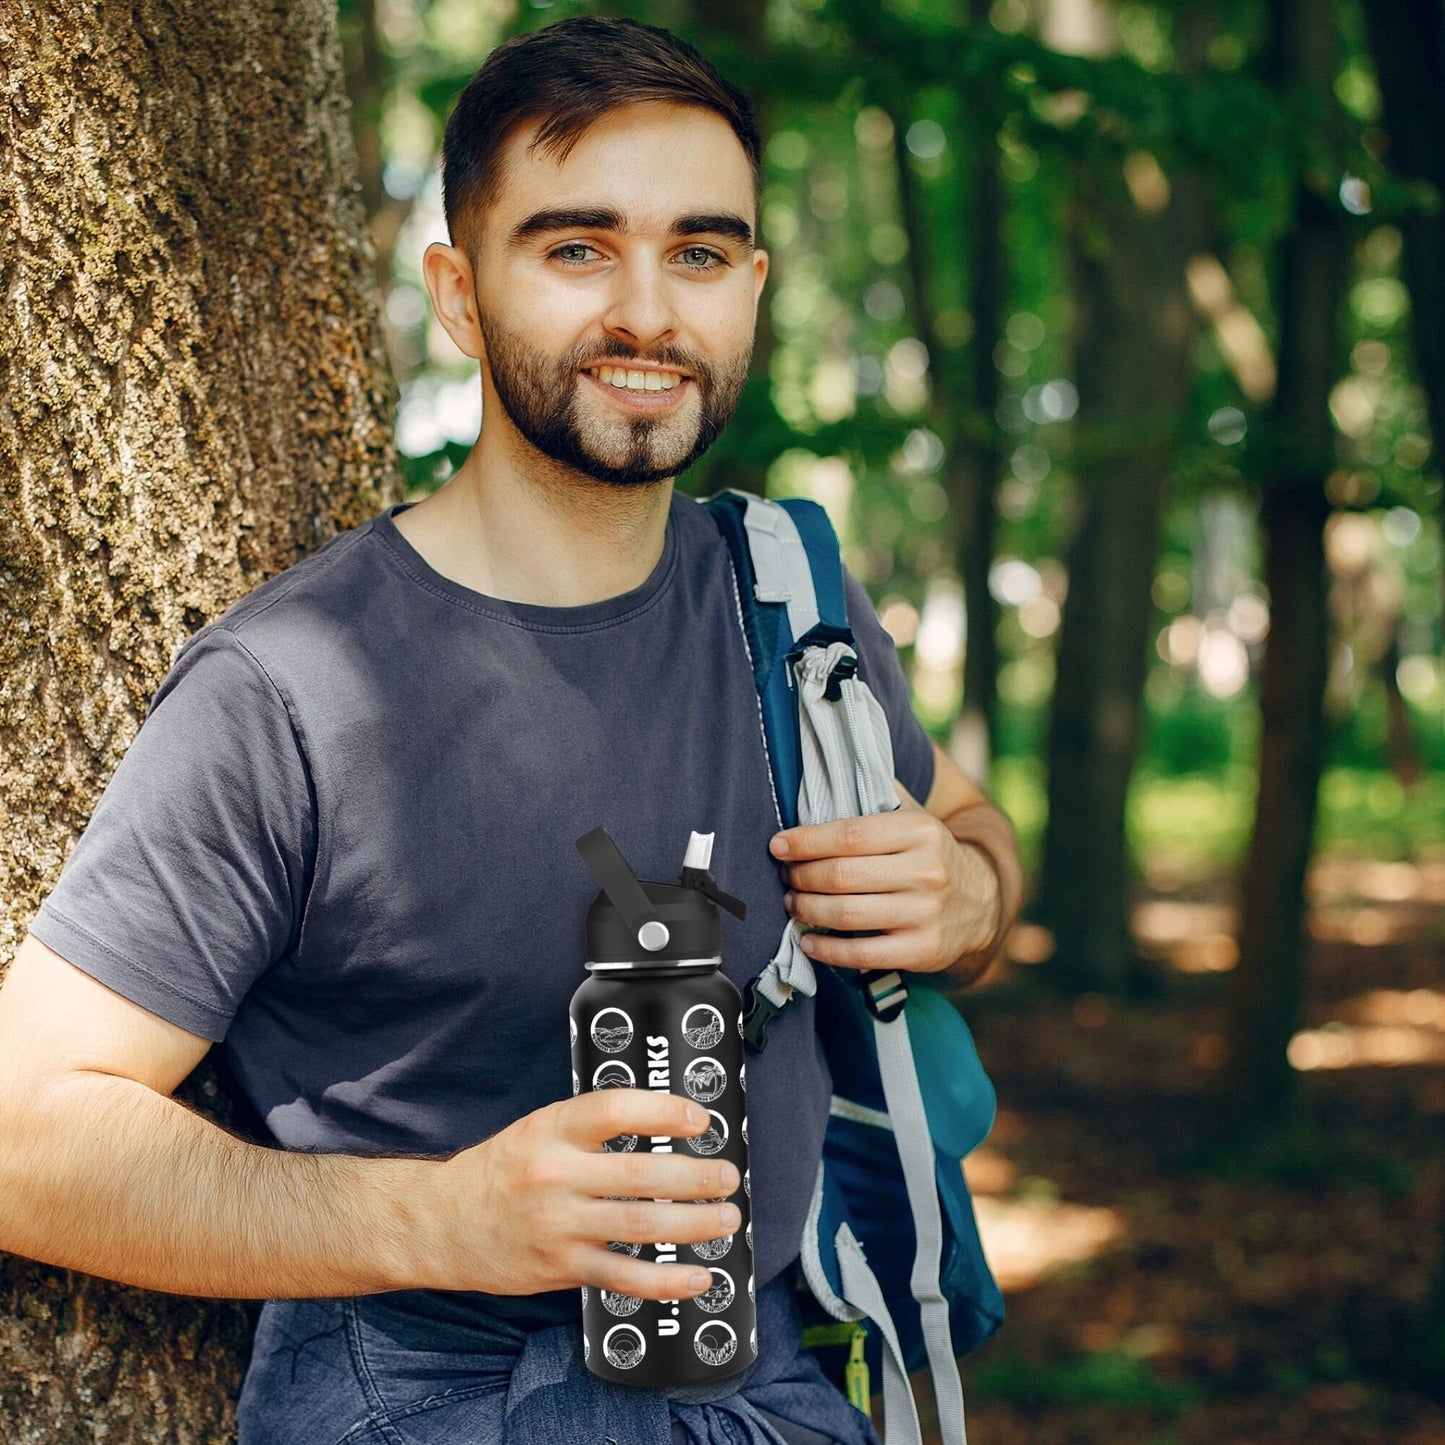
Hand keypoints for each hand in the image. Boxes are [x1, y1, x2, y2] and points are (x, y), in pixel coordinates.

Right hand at [426, 1090, 740, 1300]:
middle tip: (729, 1176)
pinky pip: (622, 1277)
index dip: (664, 1112)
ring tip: (726, 1219)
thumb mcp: (541, 1128)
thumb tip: (664, 1123)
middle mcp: (556, 1175)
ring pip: (639, 1225)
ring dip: (693, 1224)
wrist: (442, 1223)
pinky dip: (665, 1280)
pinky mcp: (559, 1268)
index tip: (698, 1120)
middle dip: (696, 1177)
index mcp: (553, 1129)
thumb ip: (593, 1127)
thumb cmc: (502, 1170)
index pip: (616, 1110)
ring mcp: (558, 1225)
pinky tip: (696, 1277)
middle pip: (640, 1174)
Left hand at [770, 789, 999, 975]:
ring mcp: (926, 913)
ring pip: (846, 914)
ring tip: (793, 903)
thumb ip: (875, 795)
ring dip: (807, 909)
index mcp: (920, 831)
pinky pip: (863, 953)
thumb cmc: (928, 854)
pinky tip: (808, 941)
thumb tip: (822, 775)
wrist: (982, 901)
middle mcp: (926, 871)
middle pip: (842, 876)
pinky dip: (827, 950)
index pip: (849, 835)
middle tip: (786, 876)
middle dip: (802, 876)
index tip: (778, 846)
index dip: (806, 841)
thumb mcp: (914, 817)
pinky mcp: (923, 950)